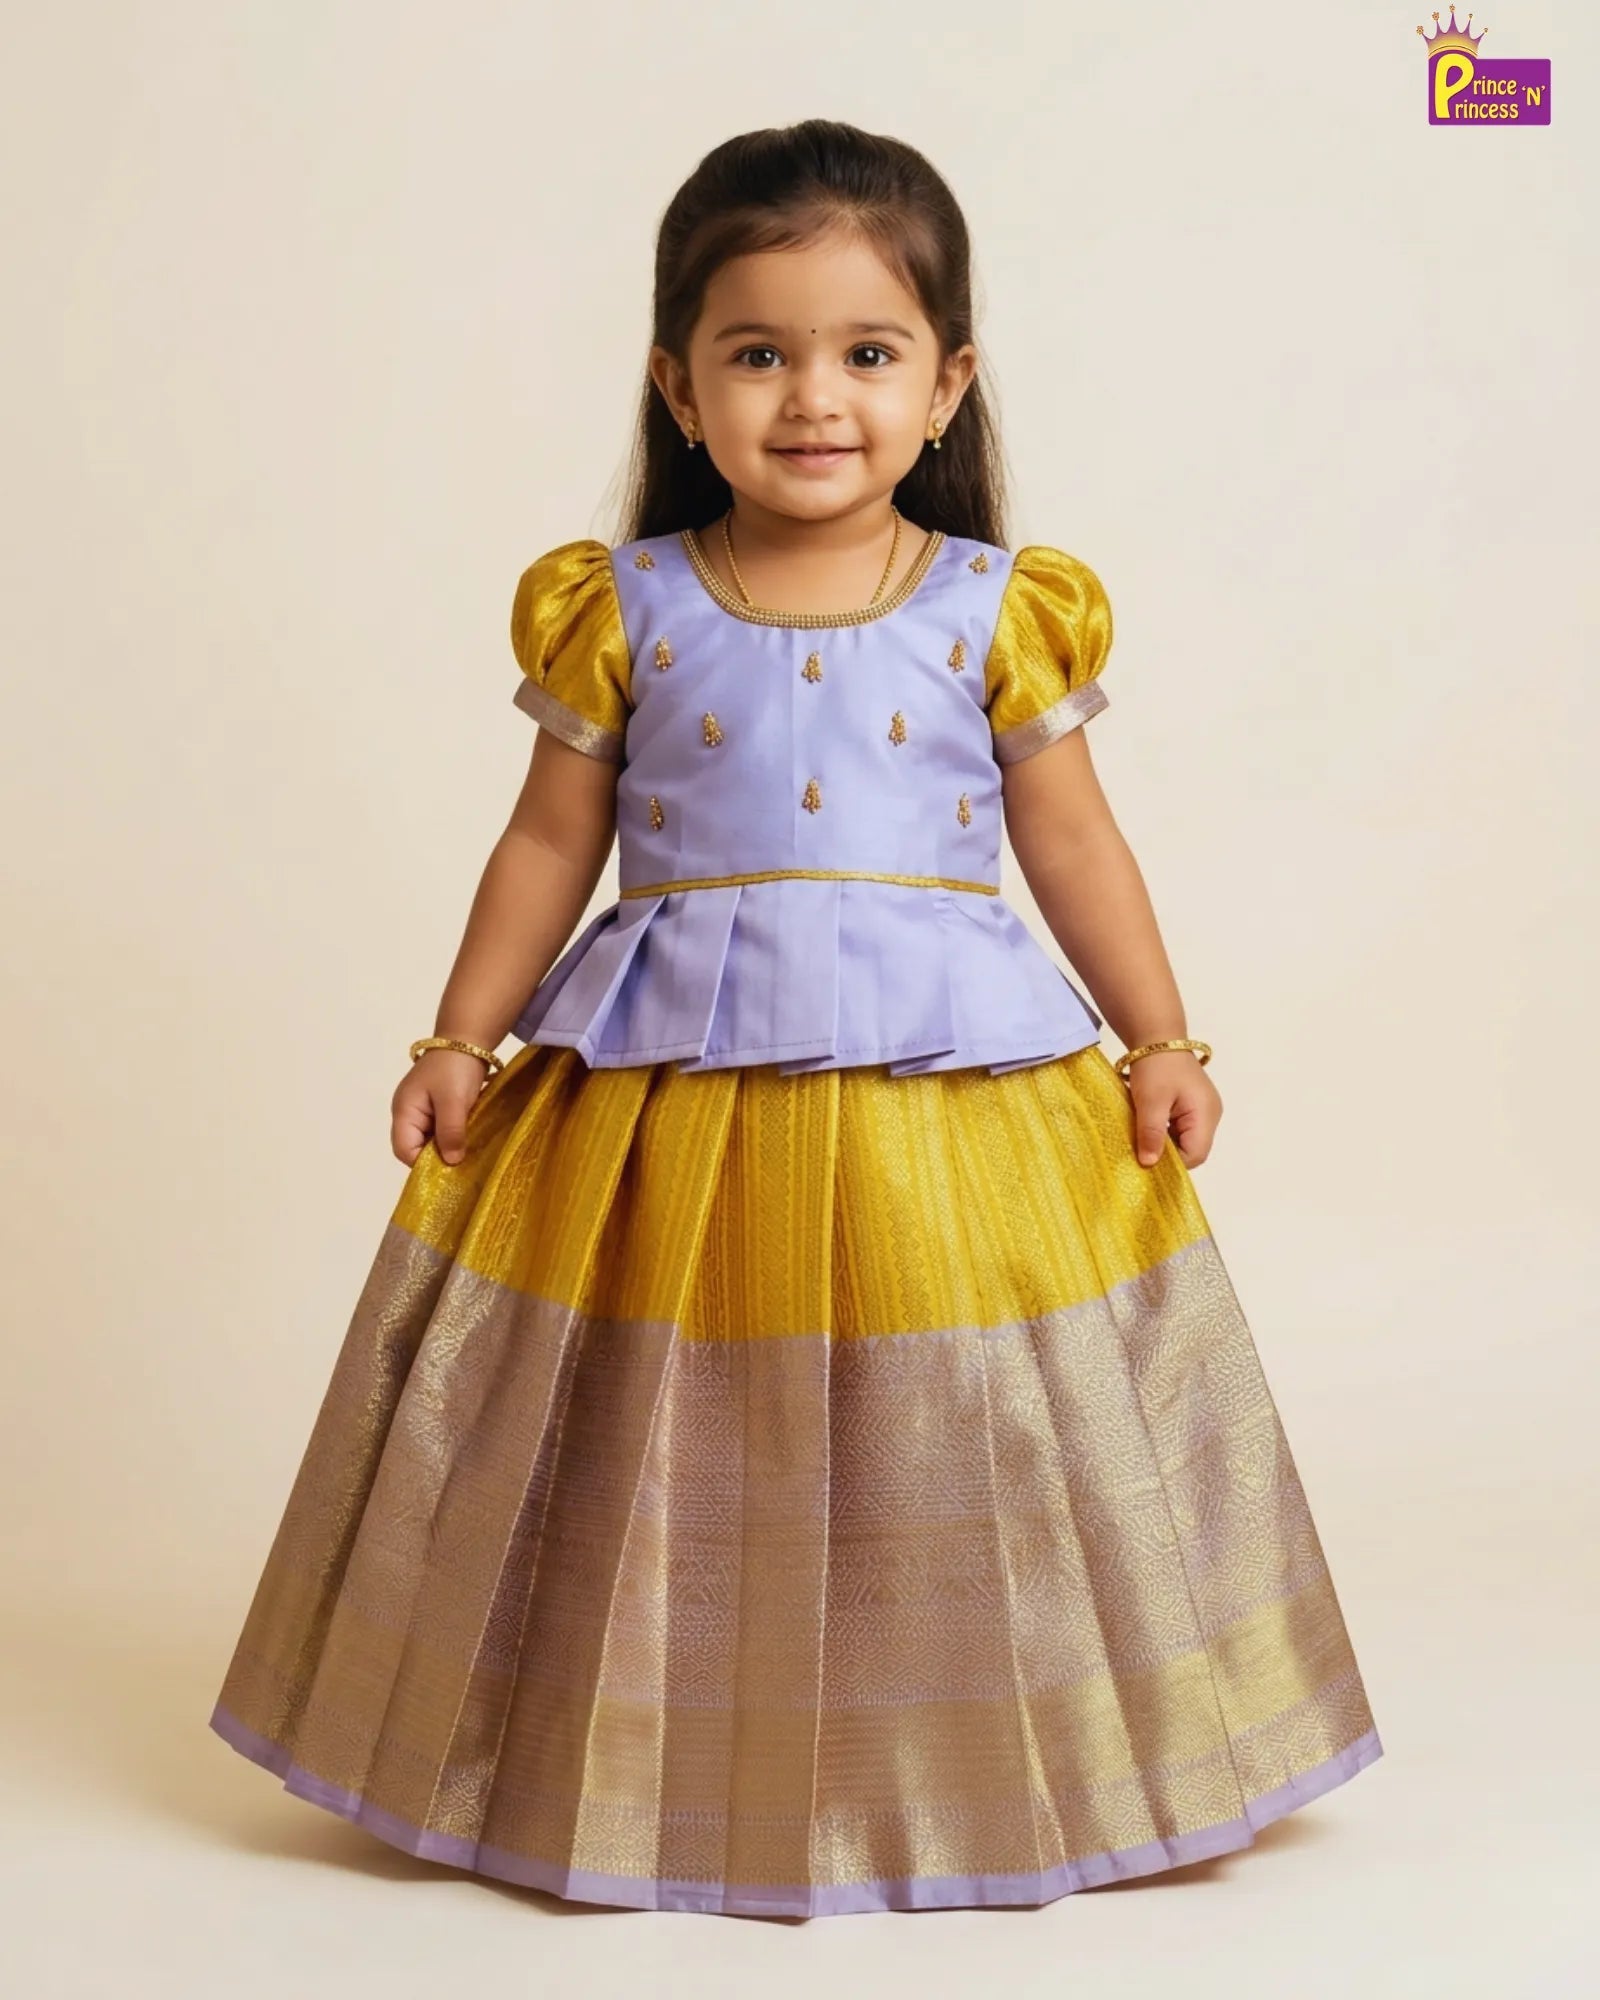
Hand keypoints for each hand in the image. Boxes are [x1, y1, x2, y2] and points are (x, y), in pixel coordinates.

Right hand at [391, 1048, 490, 1166]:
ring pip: (430, 1141)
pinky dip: (452, 1136)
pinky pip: (440, 1130)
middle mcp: (408, 1114)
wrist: (468, 1039)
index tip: (449, 1168)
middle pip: (415, 1148)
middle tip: (462, 1162)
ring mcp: (422, 1110)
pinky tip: (468, 1140)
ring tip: (467, 1152)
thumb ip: (450, 1132)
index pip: (404, 1150)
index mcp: (404, 1112)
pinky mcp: (436, 1107)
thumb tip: (451, 1162)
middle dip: (437, 1157)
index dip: (423, 1164)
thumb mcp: (454, 1102)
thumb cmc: (455, 1068)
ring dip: (447, 1147)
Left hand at [1126, 1051, 1222, 1168]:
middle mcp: (1210, 1116)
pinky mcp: (1193, 1105)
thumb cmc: (1156, 1066)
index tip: (1146, 1161)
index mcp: (1206, 1115)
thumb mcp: (1150, 1102)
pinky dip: (1165, 1131)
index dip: (1172, 1163)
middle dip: (1167, 1154)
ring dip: (1164, 1142)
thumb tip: (1150, 1164)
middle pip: (1192, 1150)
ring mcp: (1203, 1110)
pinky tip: (1148, 1127)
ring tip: (1142, 1139)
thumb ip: (1152, 1134)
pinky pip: (1181, 1128)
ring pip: (1185, 1140)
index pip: (1195, 1155)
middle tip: (1141, 1151)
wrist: (1157, 1036)